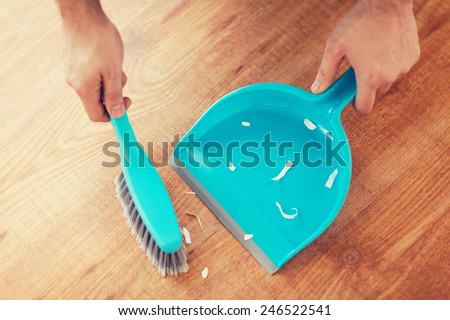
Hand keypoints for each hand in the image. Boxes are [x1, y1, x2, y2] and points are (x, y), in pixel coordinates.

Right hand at [59, 2, 130, 121]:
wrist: (82, 14)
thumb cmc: (99, 42)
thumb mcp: (113, 72)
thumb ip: (114, 95)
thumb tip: (116, 114)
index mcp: (84, 89)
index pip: (97, 115)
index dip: (112, 116)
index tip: (126, 105)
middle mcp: (75, 83)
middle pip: (97, 100)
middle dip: (114, 93)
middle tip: (122, 78)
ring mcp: (73, 71)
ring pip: (96, 86)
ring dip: (109, 80)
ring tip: (115, 62)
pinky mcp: (73, 62)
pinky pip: (90, 74)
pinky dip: (102, 71)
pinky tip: (105, 55)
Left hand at [311, 0, 419, 112]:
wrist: (387, 1)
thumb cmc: (359, 22)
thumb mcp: (335, 47)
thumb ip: (325, 72)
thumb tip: (317, 90)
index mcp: (369, 78)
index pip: (365, 108)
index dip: (356, 104)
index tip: (351, 96)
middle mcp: (390, 76)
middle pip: (376, 94)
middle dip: (366, 86)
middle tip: (358, 68)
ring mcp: (404, 67)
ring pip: (389, 81)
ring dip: (380, 74)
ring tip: (370, 54)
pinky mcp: (413, 57)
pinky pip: (400, 68)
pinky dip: (392, 63)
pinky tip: (383, 48)